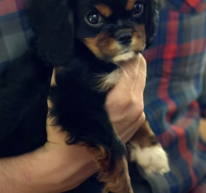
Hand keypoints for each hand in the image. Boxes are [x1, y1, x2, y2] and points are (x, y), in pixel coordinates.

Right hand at [43, 54, 146, 190]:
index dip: (123, 49)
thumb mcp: (65, 96)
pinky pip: (138, 95)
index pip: (133, 62)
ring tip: (112, 66)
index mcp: (123, 98)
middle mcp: (136, 105)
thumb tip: (71, 51)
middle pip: (140, 69)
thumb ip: (68, 70)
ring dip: (129, 71)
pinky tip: (115, 86)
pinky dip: (130, 86)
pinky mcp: (138, 122)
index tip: (111, 44)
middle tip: (112, 52)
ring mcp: (139, 116)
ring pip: (140, 82)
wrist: (70, 161)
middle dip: (128, 57)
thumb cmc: (66, 127)